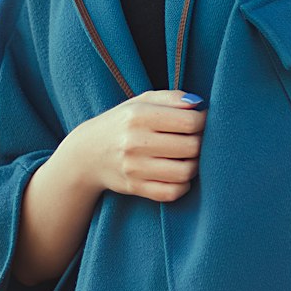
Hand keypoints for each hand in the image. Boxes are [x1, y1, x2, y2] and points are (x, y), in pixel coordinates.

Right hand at [85, 89, 206, 203]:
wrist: (86, 153)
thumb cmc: (122, 123)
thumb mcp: (142, 101)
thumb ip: (172, 97)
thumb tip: (198, 104)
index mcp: (139, 115)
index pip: (189, 121)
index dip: (203, 121)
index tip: (201, 120)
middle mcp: (135, 142)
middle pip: (191, 147)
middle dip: (200, 142)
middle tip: (196, 139)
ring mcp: (134, 168)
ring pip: (185, 172)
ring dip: (194, 165)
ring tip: (189, 157)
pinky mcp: (135, 187)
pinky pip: (172, 192)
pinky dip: (183, 185)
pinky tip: (178, 174)